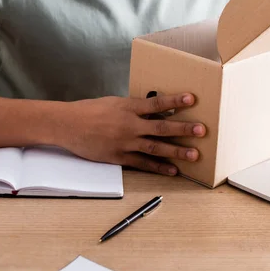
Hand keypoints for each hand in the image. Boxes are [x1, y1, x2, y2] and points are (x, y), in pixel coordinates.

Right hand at [56, 93, 205, 175]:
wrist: (67, 124)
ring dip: (176, 152)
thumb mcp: (115, 102)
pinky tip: (173, 171)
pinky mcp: (119, 157)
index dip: (175, 101)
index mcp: (129, 107)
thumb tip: (157, 109)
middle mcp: (129, 124)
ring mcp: (125, 142)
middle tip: (202, 130)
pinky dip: (159, 168)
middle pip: (161, 127)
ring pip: (155, 147)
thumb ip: (135, 107)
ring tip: (194, 155)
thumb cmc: (91, 110)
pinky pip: (142, 164)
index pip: (156, 103)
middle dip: (183, 129)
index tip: (192, 99)